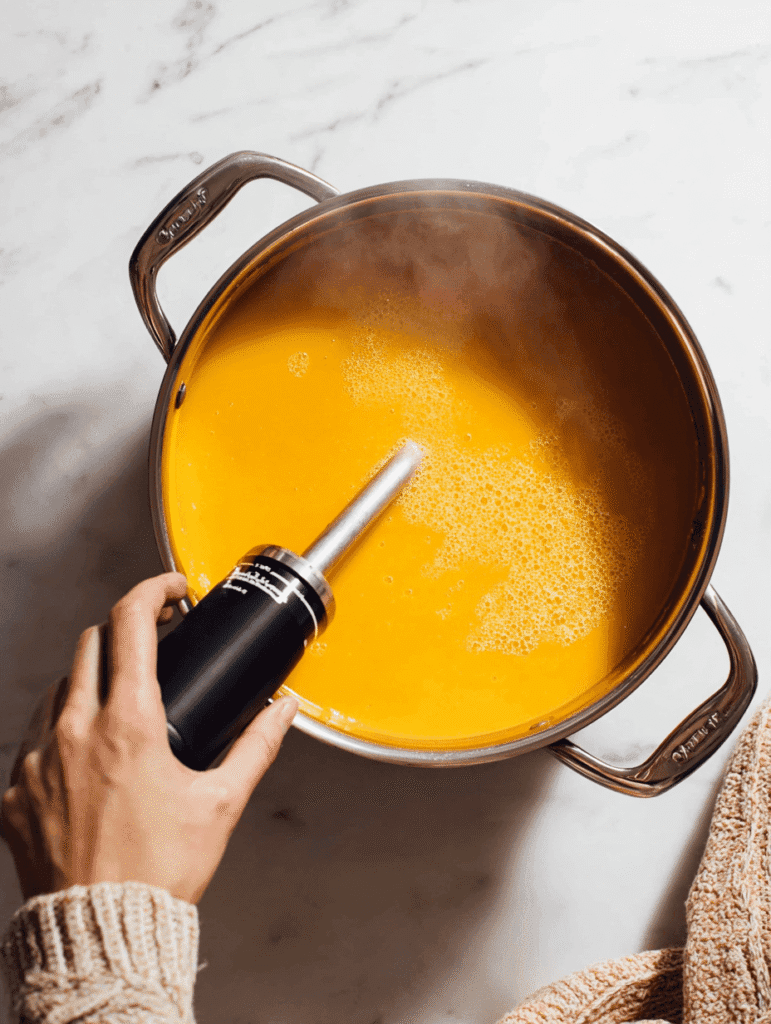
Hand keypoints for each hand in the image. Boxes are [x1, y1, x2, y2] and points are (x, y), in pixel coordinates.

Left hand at [0, 573, 297, 903]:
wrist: (101, 933)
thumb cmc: (160, 871)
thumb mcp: (221, 802)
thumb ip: (257, 746)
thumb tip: (284, 710)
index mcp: (128, 724)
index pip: (130, 623)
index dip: (153, 590)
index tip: (171, 590)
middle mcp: (75, 731)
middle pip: (91, 643)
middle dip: (125, 629)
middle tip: (153, 639)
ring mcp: (37, 761)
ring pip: (57, 686)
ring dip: (91, 677)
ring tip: (121, 698)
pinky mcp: (15, 793)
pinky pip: (33, 736)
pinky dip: (60, 726)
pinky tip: (85, 750)